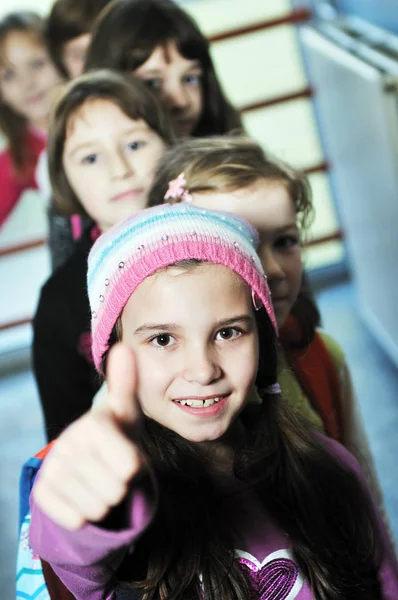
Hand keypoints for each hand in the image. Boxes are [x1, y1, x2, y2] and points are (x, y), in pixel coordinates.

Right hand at [33, 343, 142, 530]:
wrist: (89, 459)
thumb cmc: (116, 432)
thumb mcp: (126, 410)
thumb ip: (127, 382)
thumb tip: (124, 347)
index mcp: (93, 423)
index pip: (130, 466)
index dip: (135, 466)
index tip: (126, 453)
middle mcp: (67, 443)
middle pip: (116, 490)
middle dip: (120, 485)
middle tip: (112, 468)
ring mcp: (52, 468)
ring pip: (97, 508)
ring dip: (105, 500)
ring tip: (100, 479)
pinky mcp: (42, 492)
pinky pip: (77, 520)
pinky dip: (85, 514)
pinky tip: (82, 492)